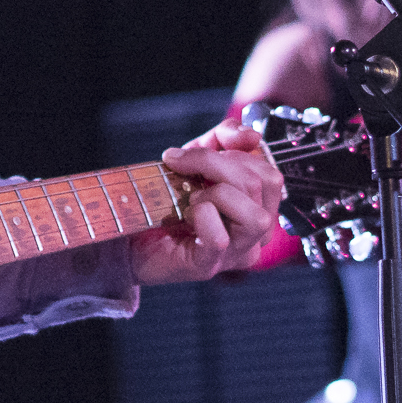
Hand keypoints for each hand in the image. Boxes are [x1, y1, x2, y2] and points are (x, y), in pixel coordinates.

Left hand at [129, 121, 284, 283]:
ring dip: (217, 194)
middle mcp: (256, 235)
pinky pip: (220, 239)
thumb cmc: (169, 194)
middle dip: (217, 163)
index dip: (236, 151)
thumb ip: (226, 137)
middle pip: (262, 186)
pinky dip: (200, 216)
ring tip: (191, 197)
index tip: (195, 152)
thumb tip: (253, 136)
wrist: (131, 230)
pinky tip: (184, 215)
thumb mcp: (198, 155)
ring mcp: (235, 254)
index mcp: (258, 207)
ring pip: (255, 217)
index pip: (270, 174)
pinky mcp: (207, 266)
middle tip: (181, 165)